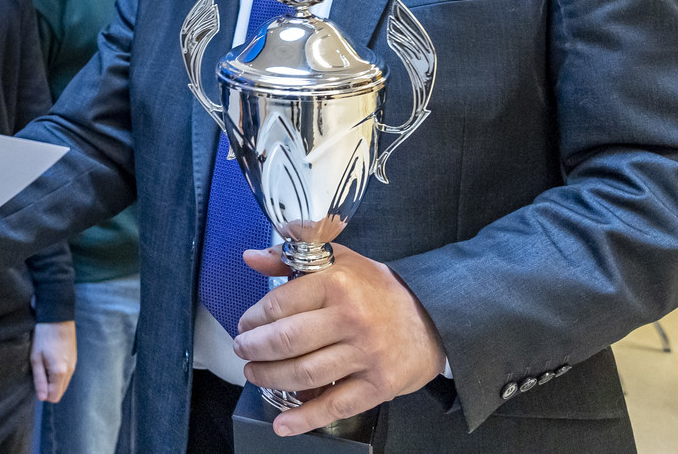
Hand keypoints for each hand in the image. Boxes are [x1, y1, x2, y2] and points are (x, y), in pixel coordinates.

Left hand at [31, 321, 77, 402]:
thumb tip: (42, 398)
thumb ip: (39, 380)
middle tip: (40, 372)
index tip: (37, 381)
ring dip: (54, 381)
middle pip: (60, 392)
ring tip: (45, 364)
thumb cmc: (43, 337)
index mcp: (60, 372)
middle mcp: (70, 371)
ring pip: (64, 383)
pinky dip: (59, 374)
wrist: (57, 318)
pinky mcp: (74, 359)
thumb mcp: (36, 359)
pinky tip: (52, 360)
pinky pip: (67, 374)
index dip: (44, 394)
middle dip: (49, 388)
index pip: (54, 397)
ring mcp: (74, 365)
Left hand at [233, 243, 444, 436]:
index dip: (254, 319)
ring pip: (304, 373)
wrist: (434, 318)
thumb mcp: (339, 260)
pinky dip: (304, 418)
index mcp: (337, 283)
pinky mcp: (378, 385)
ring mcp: (366, 355)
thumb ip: (292, 254)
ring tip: (255, 374)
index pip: (280, 304)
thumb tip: (251, 257)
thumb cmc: (378, 289)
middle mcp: (351, 319)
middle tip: (243, 351)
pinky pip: (334, 405)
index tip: (244, 325)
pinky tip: (283, 423)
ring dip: (270, 378)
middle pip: (287, 341)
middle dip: (255, 350)